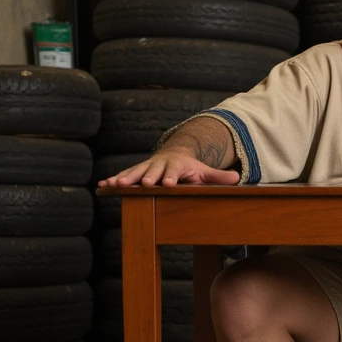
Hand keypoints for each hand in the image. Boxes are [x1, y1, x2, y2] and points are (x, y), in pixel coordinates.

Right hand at [98, 151, 240, 187]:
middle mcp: (159, 165)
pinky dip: (114, 180)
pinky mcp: (136, 172)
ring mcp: (146, 168)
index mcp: (176, 165)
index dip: (171, 177)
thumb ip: (218, 177)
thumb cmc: (191, 168)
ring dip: (125, 178)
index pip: (174, 172)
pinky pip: (124, 175)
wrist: (174, 155)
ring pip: (135, 172)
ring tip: (115, 184)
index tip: (167, 183)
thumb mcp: (205, 172)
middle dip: (146, 177)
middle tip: (142, 184)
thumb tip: (237, 178)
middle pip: (152, 171)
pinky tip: (103, 185)